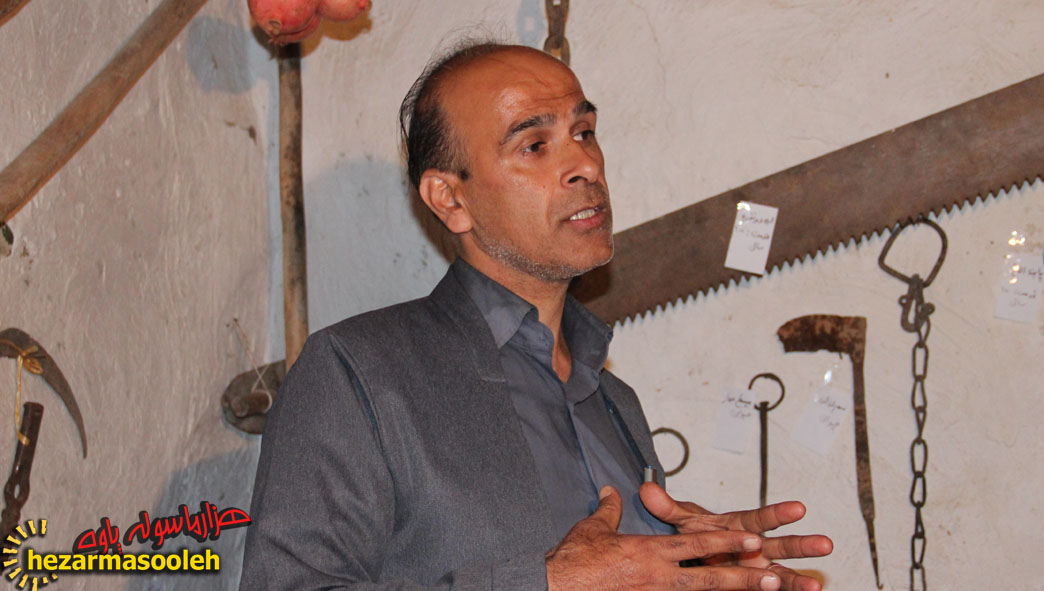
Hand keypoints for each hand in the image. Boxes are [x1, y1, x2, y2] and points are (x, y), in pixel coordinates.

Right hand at [545, 486, 786, 590]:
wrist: (556, 586)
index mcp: (648, 551)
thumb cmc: (573, 560)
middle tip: (775, 577)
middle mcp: (657, 576)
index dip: (727, 541)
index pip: (696, 543)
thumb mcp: (593, 528)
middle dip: (744, 577)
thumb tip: (612, 492)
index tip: (753, 538)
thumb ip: (609, 509)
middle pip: (710, 577)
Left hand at [639, 483, 832, 590]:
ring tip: (816, 583)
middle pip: (780, 545)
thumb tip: (646, 490)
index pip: (760, 518)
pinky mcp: (758, 584)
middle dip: (801, 544)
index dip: (778, 514)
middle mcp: (756, 547)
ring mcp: (759, 568)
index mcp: (740, 526)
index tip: (799, 507)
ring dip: (799, 577)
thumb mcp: (682, 521)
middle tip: (824, 543)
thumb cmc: (696, 533)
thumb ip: (668, 508)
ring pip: (783, 572)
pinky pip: (775, 589)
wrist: (695, 553)